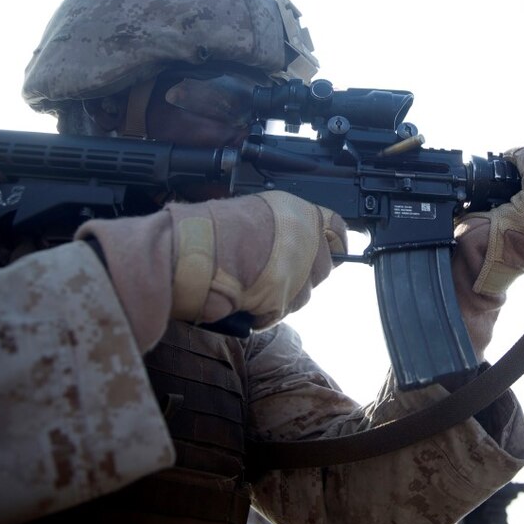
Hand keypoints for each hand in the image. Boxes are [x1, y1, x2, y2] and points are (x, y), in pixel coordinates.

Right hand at [76, 191, 346, 348]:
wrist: (186, 252)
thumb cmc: (206, 232)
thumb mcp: (248, 213)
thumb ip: (277, 227)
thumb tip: (285, 243)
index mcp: (295, 210)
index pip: (337, 226)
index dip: (334, 243)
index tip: (336, 251)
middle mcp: (304, 236)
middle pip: (324, 267)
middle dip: (303, 276)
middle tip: (274, 276)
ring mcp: (296, 268)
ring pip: (303, 295)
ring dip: (282, 297)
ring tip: (250, 288)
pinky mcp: (282, 297)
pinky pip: (277, 313)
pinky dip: (261, 313)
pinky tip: (242, 301)